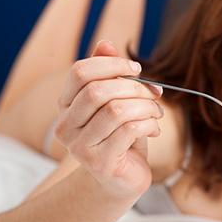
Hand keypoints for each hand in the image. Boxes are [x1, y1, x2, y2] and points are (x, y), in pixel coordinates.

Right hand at [55, 40, 163, 198]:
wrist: (122, 178)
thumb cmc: (121, 136)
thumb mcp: (117, 102)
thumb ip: (110, 74)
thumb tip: (106, 43)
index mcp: (66, 105)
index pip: (80, 72)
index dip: (113, 65)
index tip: (137, 69)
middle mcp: (66, 126)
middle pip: (97, 91)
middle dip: (134, 87)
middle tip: (153, 95)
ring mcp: (80, 147)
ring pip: (116, 110)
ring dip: (146, 107)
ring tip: (156, 113)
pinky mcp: (100, 163)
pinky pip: (129, 130)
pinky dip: (149, 124)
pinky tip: (154, 130)